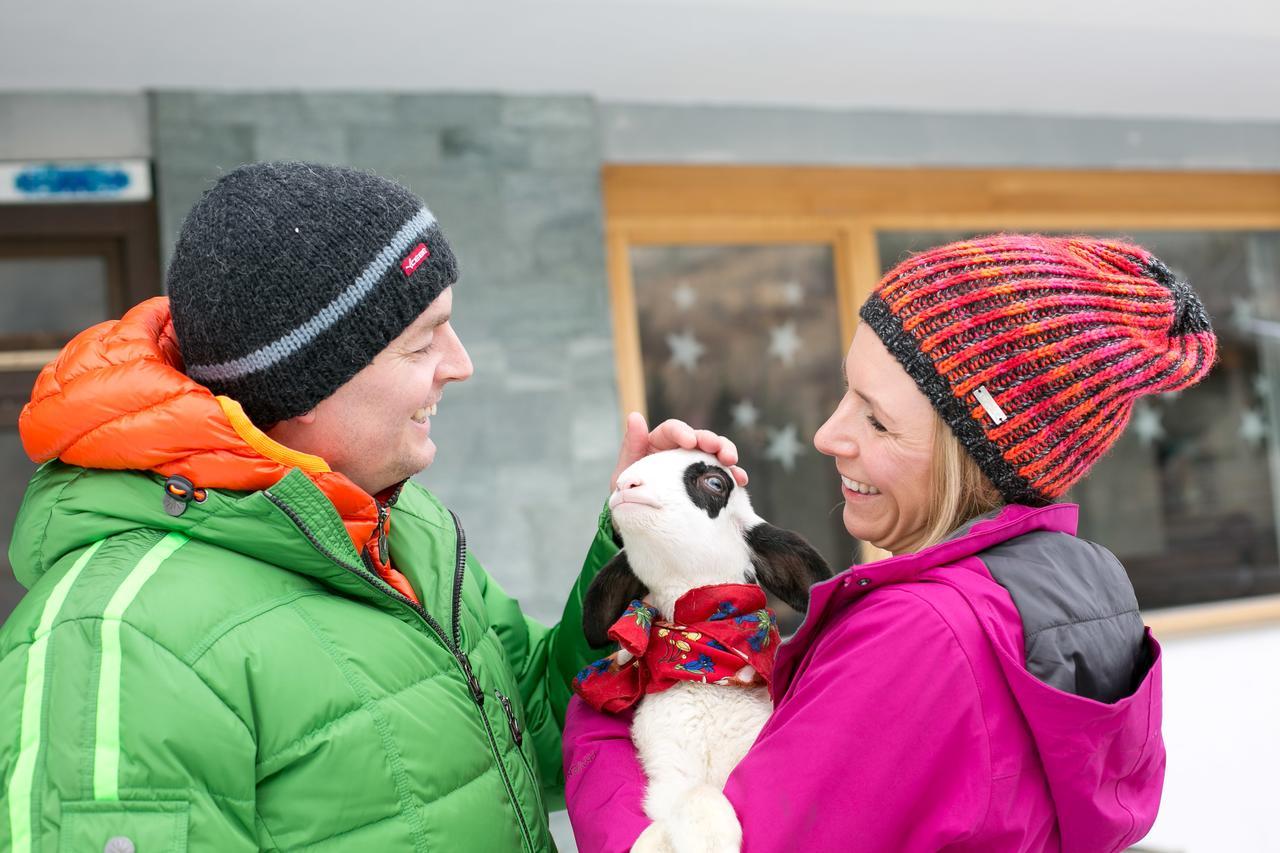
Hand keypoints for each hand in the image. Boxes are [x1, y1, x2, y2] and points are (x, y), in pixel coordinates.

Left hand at [610, 412, 747, 491]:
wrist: (639, 527)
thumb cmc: (627, 499)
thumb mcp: (623, 475)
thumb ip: (631, 447)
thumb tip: (634, 416)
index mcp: (657, 444)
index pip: (671, 430)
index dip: (682, 432)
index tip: (690, 442)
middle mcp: (678, 451)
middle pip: (698, 438)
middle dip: (711, 440)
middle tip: (719, 449)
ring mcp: (694, 466)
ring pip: (714, 452)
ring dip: (726, 452)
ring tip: (732, 461)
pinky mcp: (706, 482)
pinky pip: (723, 474)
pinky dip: (734, 474)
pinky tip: (740, 481)